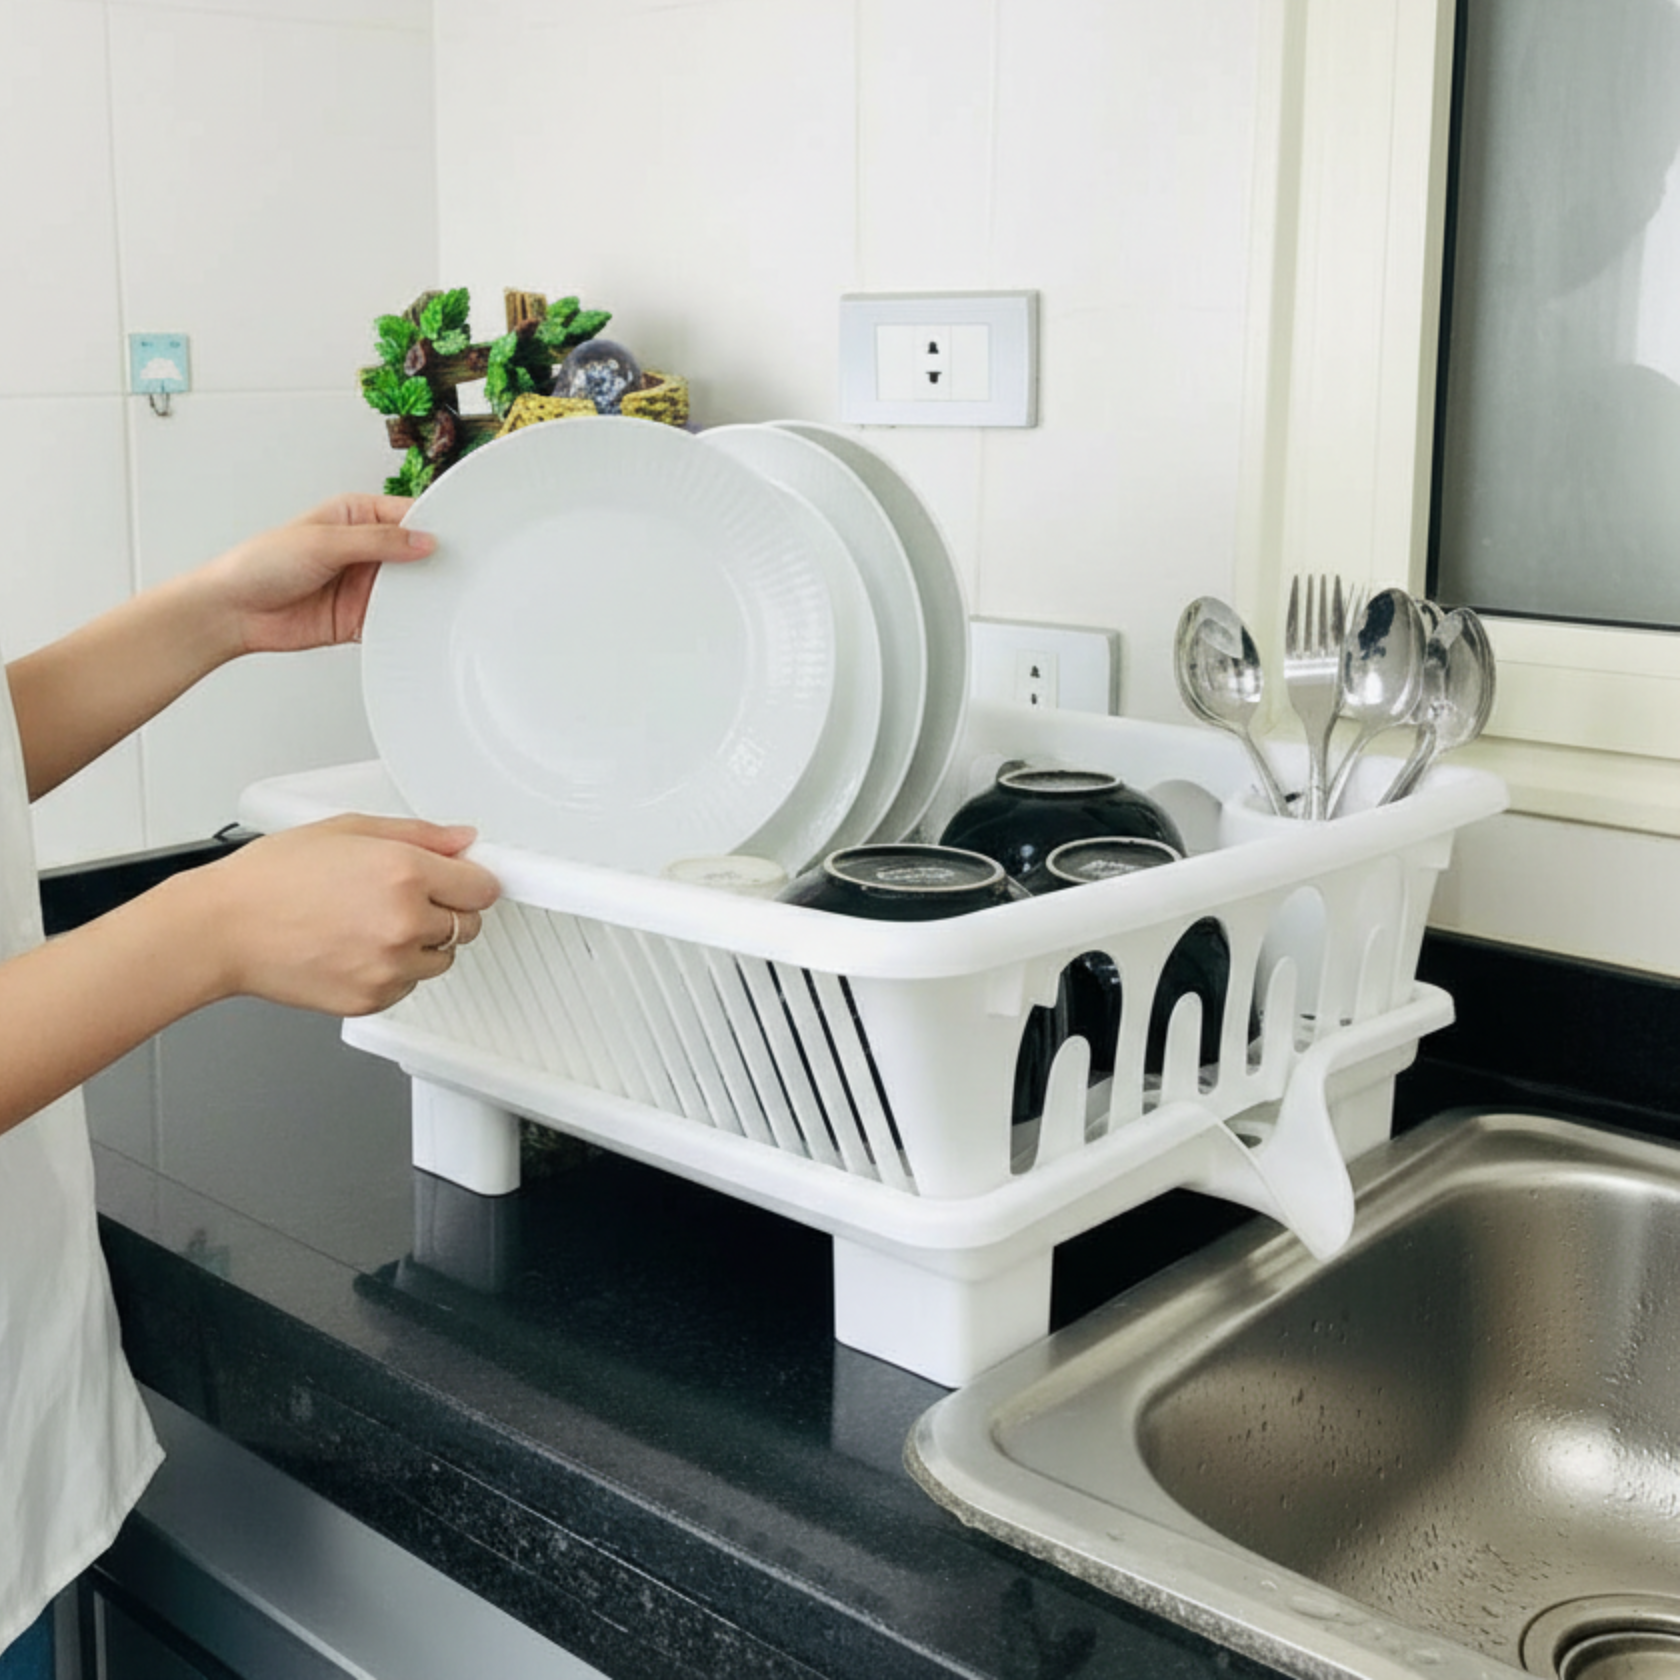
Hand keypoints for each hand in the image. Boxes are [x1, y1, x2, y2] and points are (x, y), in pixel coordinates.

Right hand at [195, 815, 500, 1015]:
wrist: (222, 928)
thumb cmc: (273, 877)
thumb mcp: (349, 830)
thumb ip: (419, 835)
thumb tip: (463, 842)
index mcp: (406, 874)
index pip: (483, 888)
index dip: (472, 882)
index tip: (460, 881)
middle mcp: (405, 923)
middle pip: (468, 926)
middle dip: (446, 911)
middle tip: (402, 899)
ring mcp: (390, 967)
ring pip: (441, 959)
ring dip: (422, 944)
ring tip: (371, 924)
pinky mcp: (372, 999)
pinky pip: (409, 986)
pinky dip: (394, 971)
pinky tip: (356, 949)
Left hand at [199, 494, 437, 656]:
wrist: (234, 611)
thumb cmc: (260, 564)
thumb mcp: (323, 542)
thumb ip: (377, 541)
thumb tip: (422, 541)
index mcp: (356, 516)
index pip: (407, 516)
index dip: (433, 527)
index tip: (456, 539)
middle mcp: (364, 549)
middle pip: (414, 554)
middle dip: (433, 563)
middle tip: (455, 572)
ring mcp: (365, 584)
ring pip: (409, 589)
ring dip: (421, 596)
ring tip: (438, 600)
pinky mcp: (361, 617)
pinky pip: (394, 621)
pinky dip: (406, 625)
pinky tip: (414, 625)